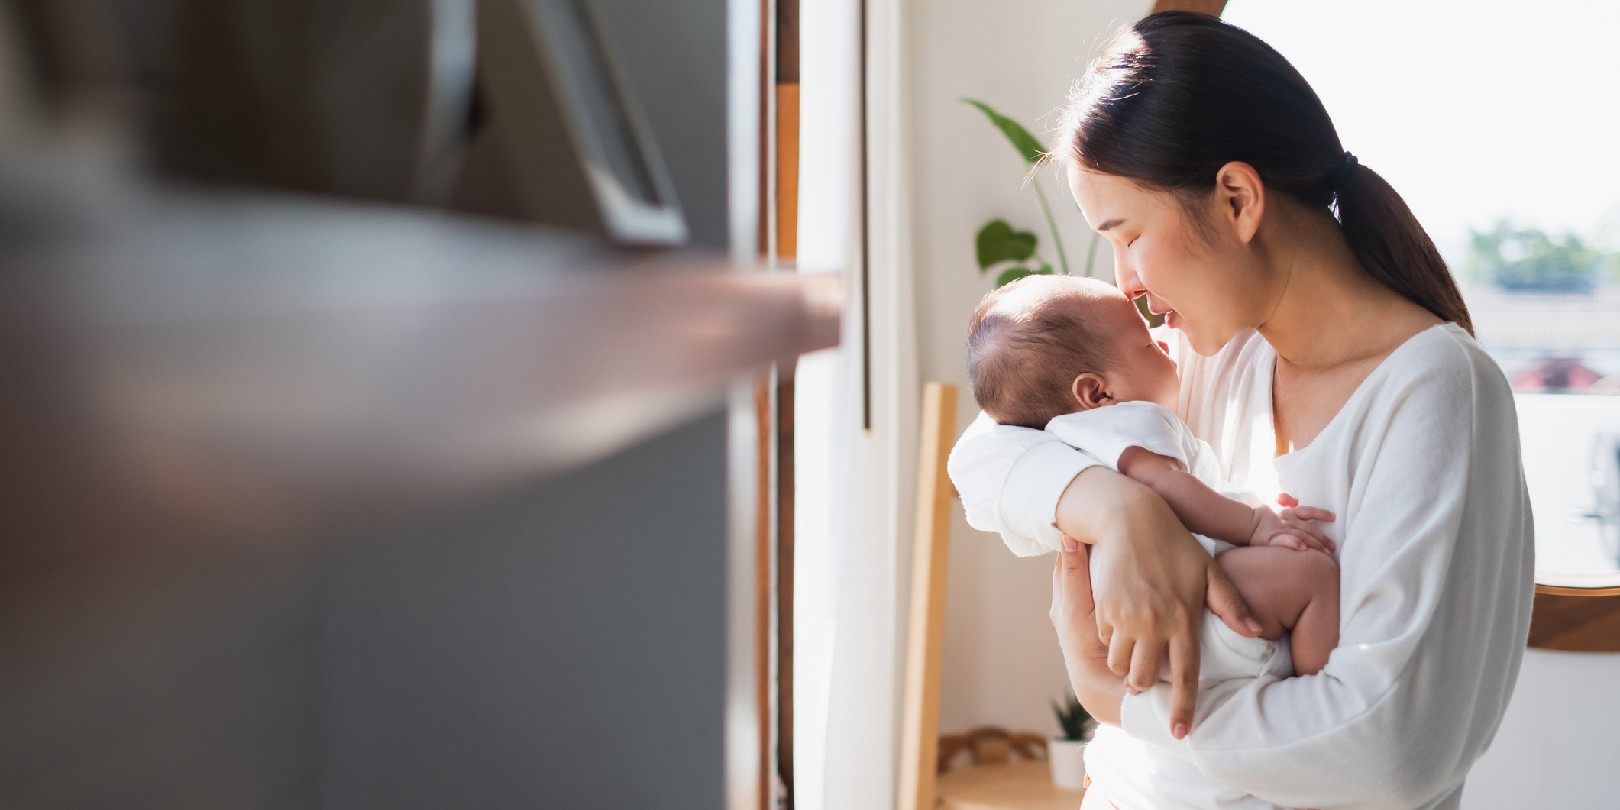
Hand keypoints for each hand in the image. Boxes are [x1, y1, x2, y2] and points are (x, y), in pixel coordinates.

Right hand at [1055, 469, 1260, 738]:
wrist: (1129, 518)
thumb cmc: (1175, 542)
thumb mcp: (1209, 570)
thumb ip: (1231, 604)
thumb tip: (1257, 632)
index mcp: (1183, 618)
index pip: (1186, 676)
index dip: (1184, 708)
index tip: (1182, 733)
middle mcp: (1153, 623)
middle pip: (1144, 678)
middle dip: (1145, 686)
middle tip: (1148, 682)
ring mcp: (1125, 617)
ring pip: (1121, 664)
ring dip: (1127, 665)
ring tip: (1135, 652)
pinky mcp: (1104, 608)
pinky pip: (1107, 640)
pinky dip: (1114, 641)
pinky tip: (1122, 624)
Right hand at [1250, 498, 1335, 553]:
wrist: (1245, 522)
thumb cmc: (1259, 515)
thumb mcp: (1273, 504)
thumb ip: (1285, 502)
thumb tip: (1292, 499)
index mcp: (1289, 513)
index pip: (1309, 511)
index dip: (1322, 513)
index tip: (1333, 517)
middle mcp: (1289, 521)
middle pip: (1310, 529)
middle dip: (1323, 539)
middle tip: (1332, 548)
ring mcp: (1282, 530)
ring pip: (1302, 537)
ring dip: (1315, 544)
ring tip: (1325, 554)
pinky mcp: (1273, 539)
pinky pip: (1285, 541)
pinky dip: (1294, 544)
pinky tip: (1302, 549)